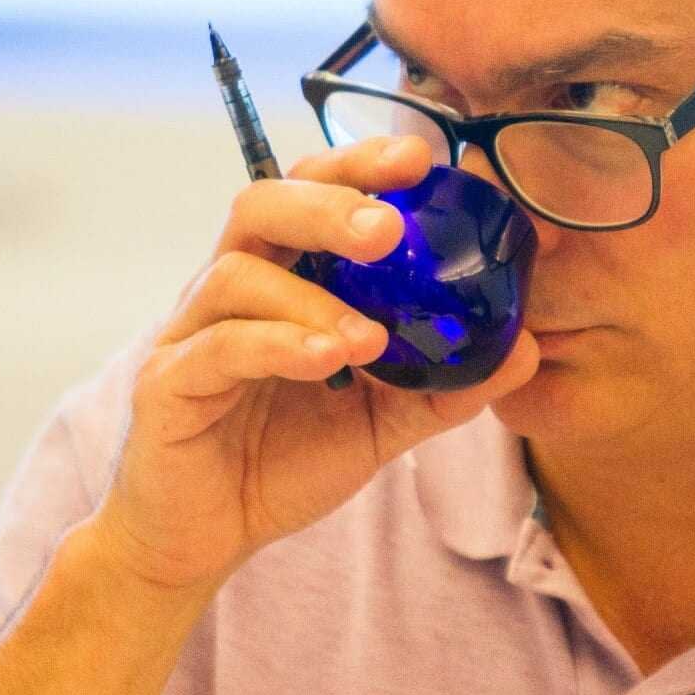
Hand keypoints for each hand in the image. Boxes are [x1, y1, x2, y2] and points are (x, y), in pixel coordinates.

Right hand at [88, 136, 539, 592]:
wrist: (206, 538)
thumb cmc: (286, 458)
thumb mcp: (384, 420)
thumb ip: (447, 383)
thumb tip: (528, 348)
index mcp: (283, 275)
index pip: (313, 191)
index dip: (359, 164)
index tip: (419, 157)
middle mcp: (232, 287)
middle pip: (263, 204)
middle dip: (329, 203)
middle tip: (390, 228)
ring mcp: (191, 331)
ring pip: (237, 273)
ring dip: (311, 297)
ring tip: (369, 339)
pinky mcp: (166, 384)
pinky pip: (217, 347)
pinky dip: (276, 346)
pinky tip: (325, 362)